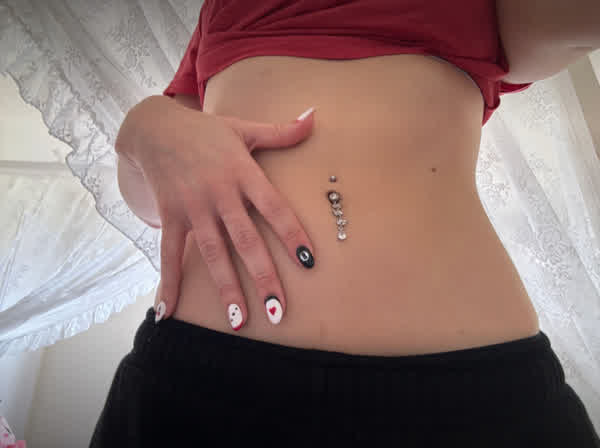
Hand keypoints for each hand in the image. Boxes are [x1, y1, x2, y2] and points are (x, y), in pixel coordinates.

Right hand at [121, 103, 316, 329]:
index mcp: (243, 173)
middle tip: (278, 311)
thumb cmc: (207, 131)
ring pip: (212, 253)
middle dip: (263, 277)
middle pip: (246, 240)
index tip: (308, 262)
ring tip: (239, 321)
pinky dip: (169, 283)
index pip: (274, 208)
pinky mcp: (170, 216)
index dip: (291, 234)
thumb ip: (282, 131)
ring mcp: (193, 207)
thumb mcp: (245, 127)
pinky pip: (169, 253)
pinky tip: (167, 313)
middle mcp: (219, 194)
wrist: (156, 127)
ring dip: (226, 288)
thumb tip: (315, 116)